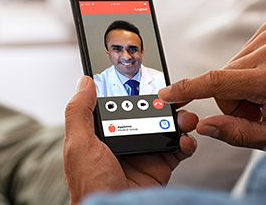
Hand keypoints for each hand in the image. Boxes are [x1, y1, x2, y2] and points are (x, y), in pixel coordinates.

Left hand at [63, 76, 197, 204]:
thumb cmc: (90, 187)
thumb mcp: (79, 145)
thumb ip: (79, 112)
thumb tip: (84, 82)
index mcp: (102, 135)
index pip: (119, 105)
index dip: (133, 92)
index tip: (148, 78)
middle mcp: (124, 142)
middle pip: (147, 114)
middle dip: (164, 104)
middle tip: (175, 96)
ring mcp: (143, 155)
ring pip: (165, 128)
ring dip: (179, 120)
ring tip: (185, 117)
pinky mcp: (159, 168)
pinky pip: (178, 150)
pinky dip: (186, 143)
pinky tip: (186, 140)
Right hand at [159, 22, 265, 148]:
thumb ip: (235, 133)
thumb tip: (203, 127)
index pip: (217, 82)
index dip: (187, 89)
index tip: (166, 93)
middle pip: (222, 80)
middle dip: (233, 99)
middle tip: (260, 108)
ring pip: (229, 67)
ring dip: (241, 84)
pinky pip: (241, 55)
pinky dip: (249, 70)